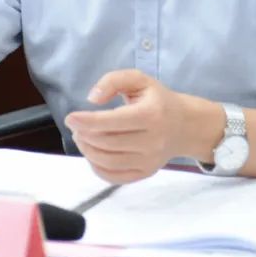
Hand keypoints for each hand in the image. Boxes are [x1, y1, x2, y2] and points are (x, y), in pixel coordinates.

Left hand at [64, 69, 195, 183]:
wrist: (184, 126)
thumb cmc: (158, 100)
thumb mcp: (139, 80)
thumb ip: (114, 80)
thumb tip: (92, 99)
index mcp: (151, 114)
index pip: (113, 122)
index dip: (87, 121)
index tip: (71, 118)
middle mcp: (152, 140)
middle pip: (107, 143)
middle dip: (84, 135)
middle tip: (77, 126)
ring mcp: (149, 160)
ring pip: (107, 162)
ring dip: (87, 150)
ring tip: (82, 137)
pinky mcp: (145, 173)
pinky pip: (114, 177)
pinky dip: (96, 167)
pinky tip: (93, 153)